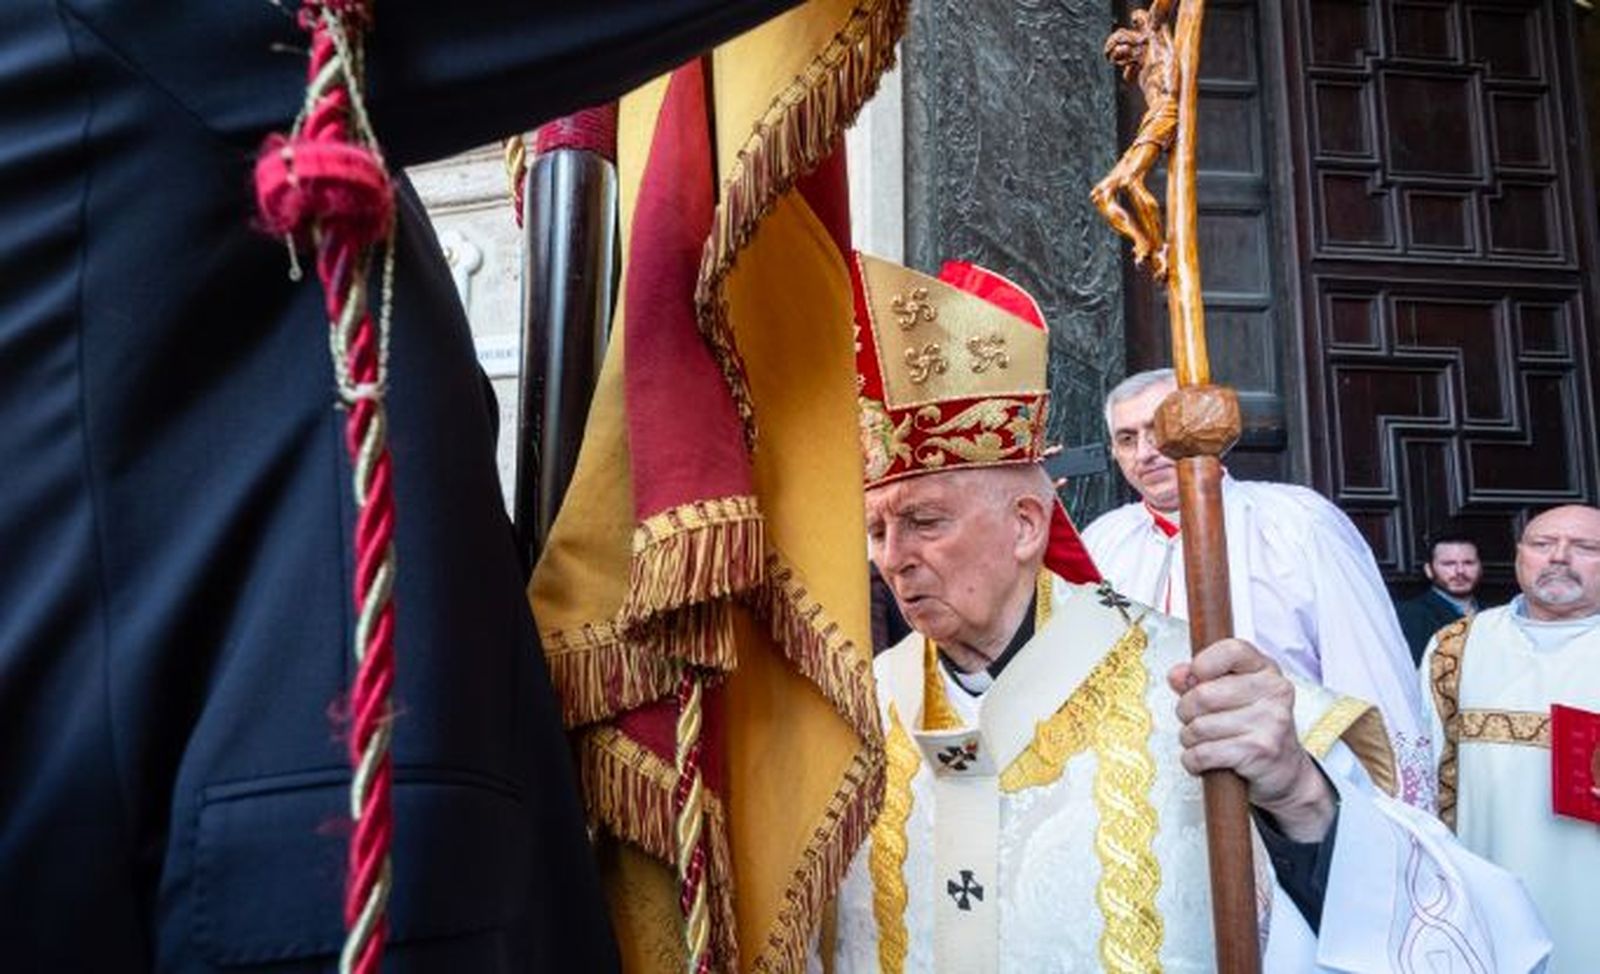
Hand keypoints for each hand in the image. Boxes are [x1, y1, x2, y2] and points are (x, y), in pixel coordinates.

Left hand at [1168, 638, 1335, 841]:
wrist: (1284, 771)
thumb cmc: (1252, 727)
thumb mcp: (1232, 695)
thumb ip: (1200, 680)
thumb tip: (1177, 675)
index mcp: (1266, 670)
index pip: (1231, 650)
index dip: (1203, 663)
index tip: (1195, 677)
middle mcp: (1273, 692)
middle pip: (1202, 694)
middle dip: (1186, 711)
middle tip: (1194, 719)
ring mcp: (1270, 722)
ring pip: (1199, 727)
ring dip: (1189, 739)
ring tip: (1202, 742)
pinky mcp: (1260, 751)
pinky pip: (1203, 754)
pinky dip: (1193, 761)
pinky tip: (1203, 760)